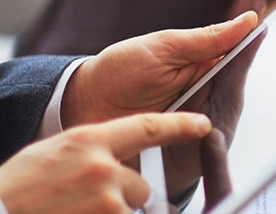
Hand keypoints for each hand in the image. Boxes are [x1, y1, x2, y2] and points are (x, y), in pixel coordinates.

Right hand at [0, 112, 211, 213]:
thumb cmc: (17, 188)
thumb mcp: (54, 155)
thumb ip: (91, 152)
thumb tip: (116, 158)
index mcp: (87, 141)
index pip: (147, 127)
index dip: (179, 126)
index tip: (203, 124)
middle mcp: (101, 169)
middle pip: (141, 186)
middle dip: (123, 198)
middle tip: (86, 203)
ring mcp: (105, 200)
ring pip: (132, 209)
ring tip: (76, 209)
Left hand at [62, 12, 258, 128]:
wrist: (84, 105)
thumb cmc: (120, 72)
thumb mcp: (164, 48)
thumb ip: (207, 38)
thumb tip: (248, 19)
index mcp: (203, 62)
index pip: (238, 55)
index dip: (252, 48)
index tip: (265, 34)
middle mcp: (205, 89)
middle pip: (237, 89)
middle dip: (235, 87)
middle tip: (229, 86)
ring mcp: (196, 116)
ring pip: (227, 116)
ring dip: (225, 115)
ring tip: (218, 114)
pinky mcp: (186, 141)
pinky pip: (209, 143)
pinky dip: (212, 140)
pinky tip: (210, 135)